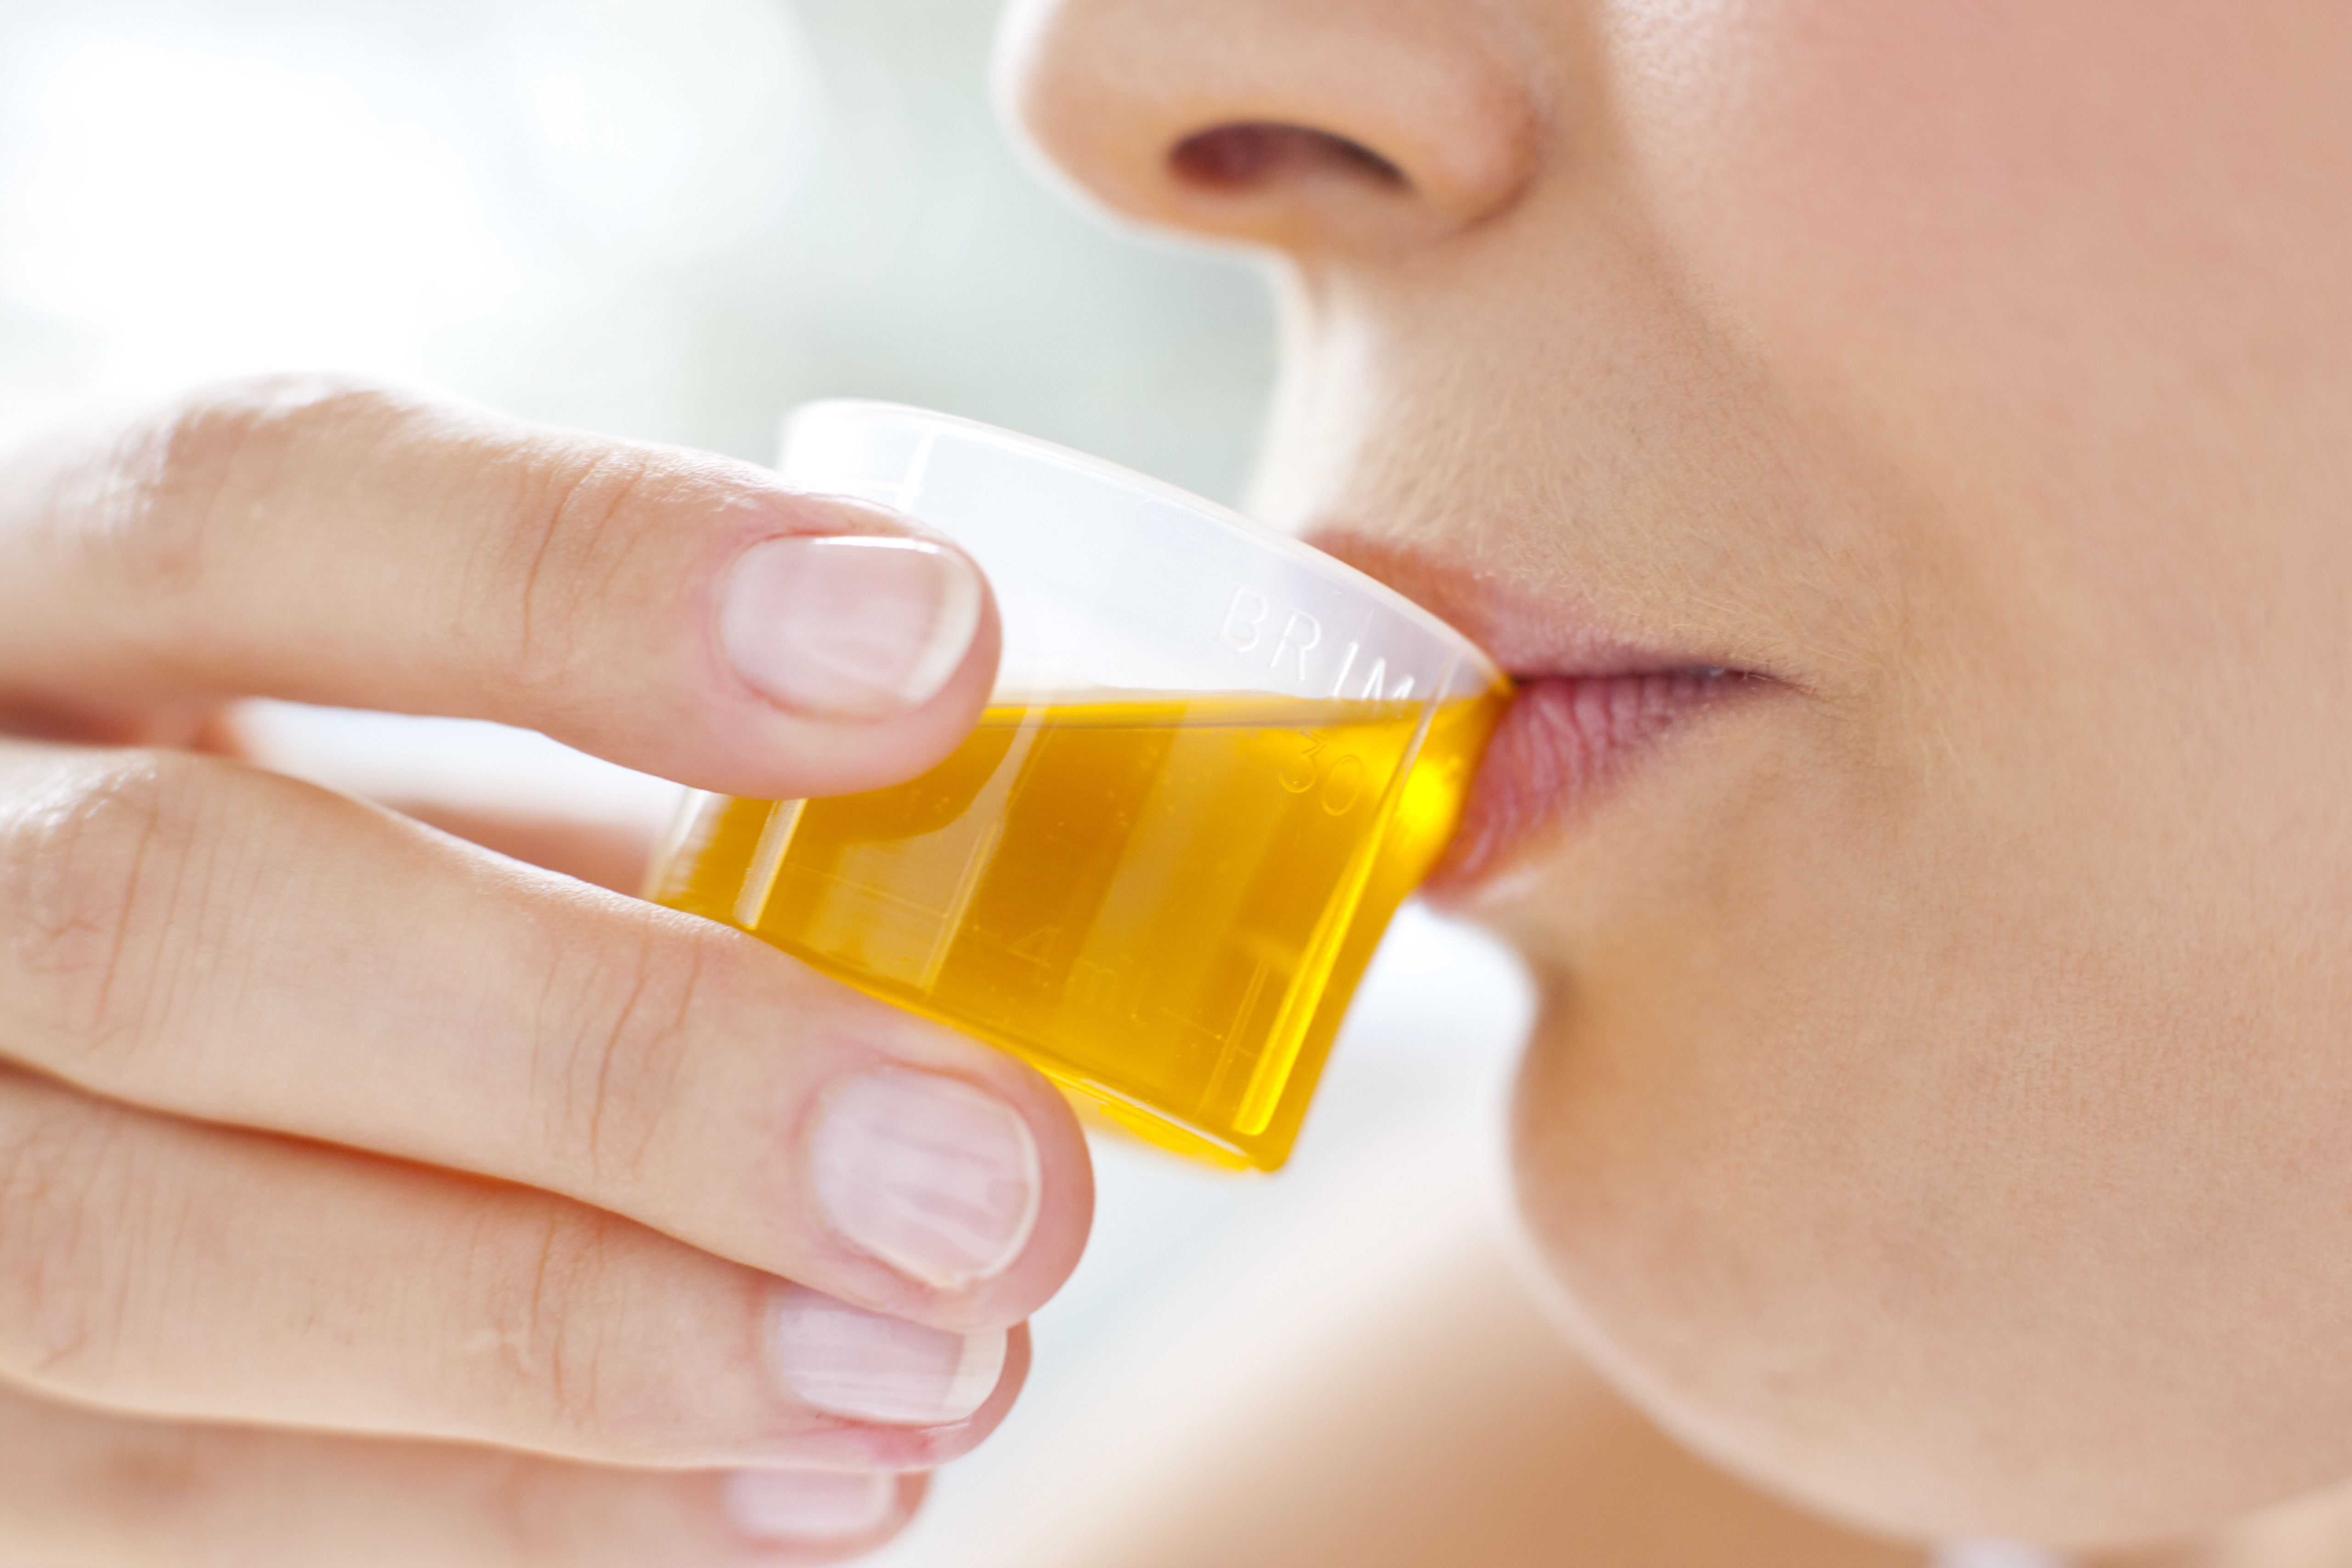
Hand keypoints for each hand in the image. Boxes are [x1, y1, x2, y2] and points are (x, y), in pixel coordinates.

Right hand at [0, 376, 1092, 1565]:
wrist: (52, 1057)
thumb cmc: (304, 884)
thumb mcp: (392, 770)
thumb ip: (598, 814)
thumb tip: (955, 944)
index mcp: (35, 598)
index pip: (256, 501)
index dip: (588, 573)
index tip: (939, 647)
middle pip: (179, 922)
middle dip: (628, 1064)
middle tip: (985, 1178)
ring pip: (140, 1263)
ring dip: (598, 1341)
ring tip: (938, 1370)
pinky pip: (173, 1511)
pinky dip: (525, 1514)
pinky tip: (804, 1493)